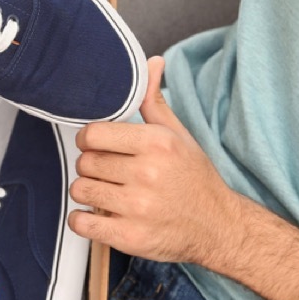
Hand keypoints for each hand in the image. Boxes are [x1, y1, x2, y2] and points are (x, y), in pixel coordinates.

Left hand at [68, 57, 242, 264]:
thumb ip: (155, 100)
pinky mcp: (129, 237)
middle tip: (108, 173)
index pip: (93, 134)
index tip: (95, 146)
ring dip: (87, 191)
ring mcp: (137, 208)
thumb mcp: (179, 134)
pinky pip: (81, 223)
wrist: (218, 226)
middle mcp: (147, 174)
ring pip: (80, 190)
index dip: (88, 140)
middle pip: (86, 162)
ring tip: (106, 192)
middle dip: (91, 167)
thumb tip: (152, 62)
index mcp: (156, 144)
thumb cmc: (195, 178)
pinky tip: (98, 215)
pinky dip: (82, 219)